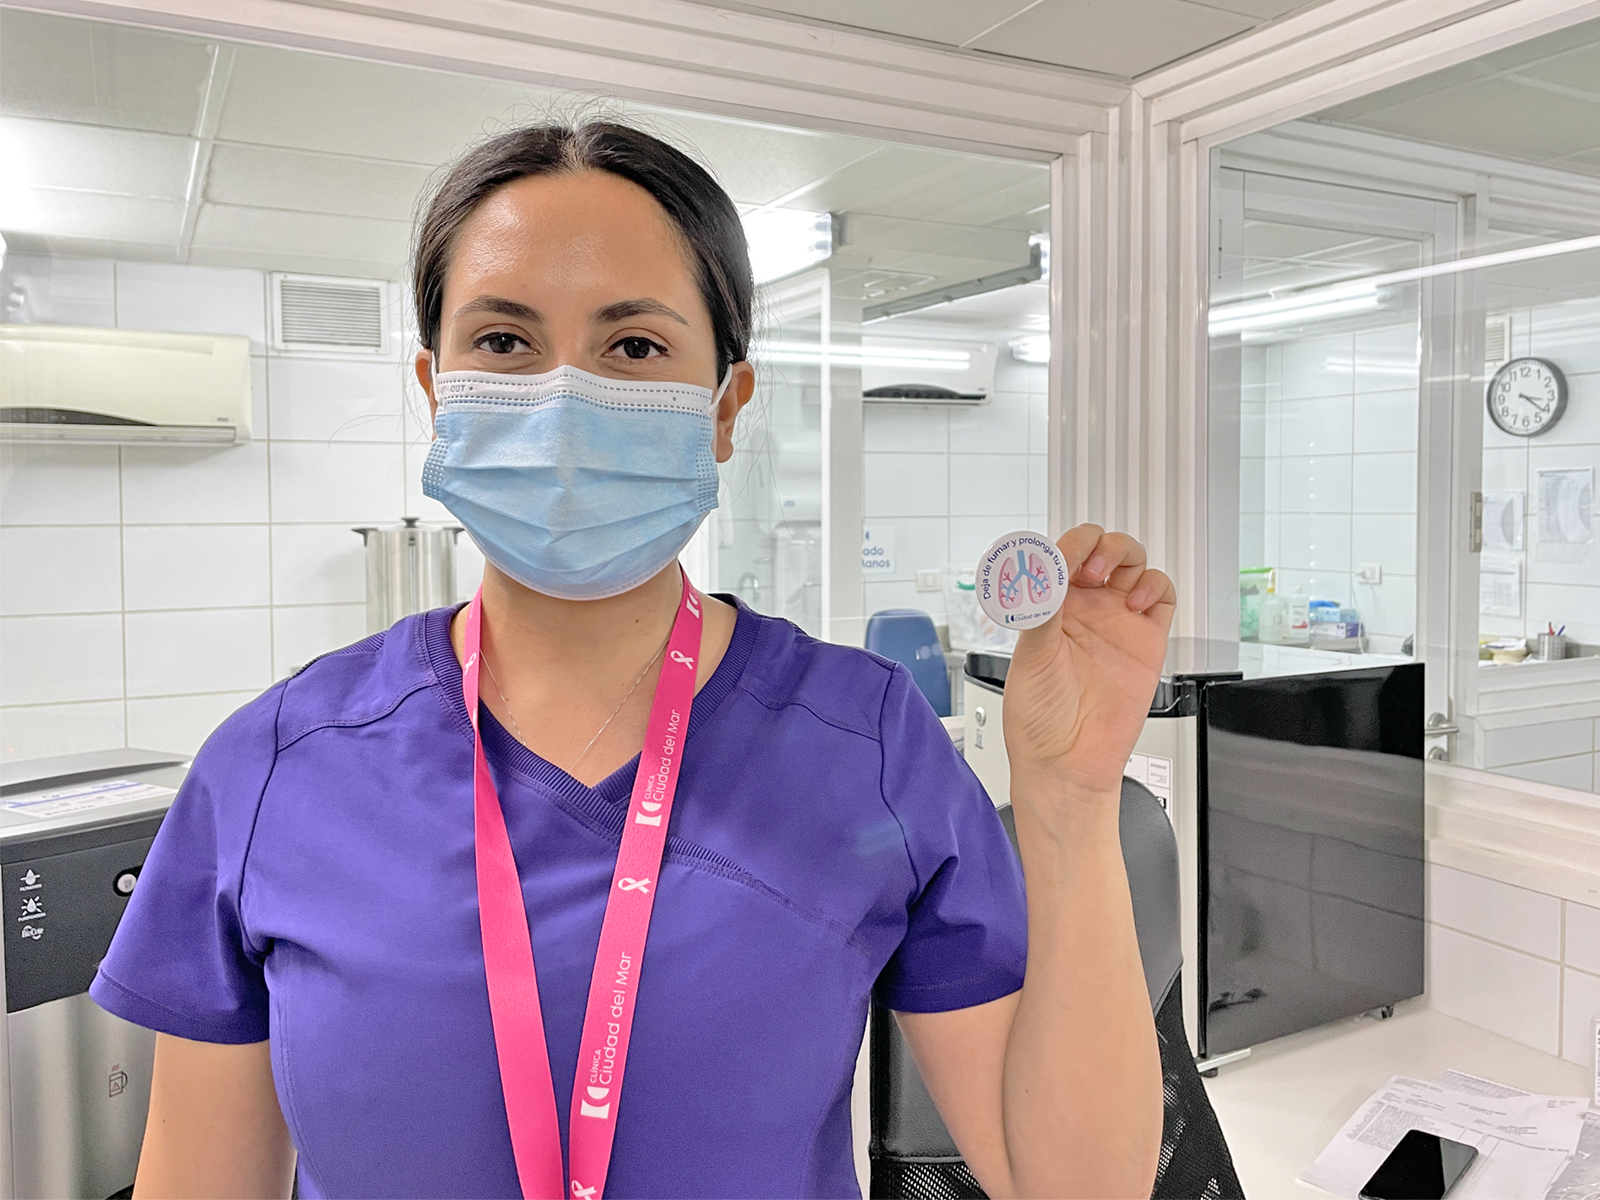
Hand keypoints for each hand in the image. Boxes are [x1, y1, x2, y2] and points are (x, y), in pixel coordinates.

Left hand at [1001, 526, 1175, 814]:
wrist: (1068, 761)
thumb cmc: (1038, 717)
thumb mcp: (1030, 655)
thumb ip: (1040, 608)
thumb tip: (1043, 570)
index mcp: (1047, 607)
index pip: (1060, 555)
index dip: (1064, 545)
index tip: (1062, 555)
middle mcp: (1081, 609)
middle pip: (1099, 548)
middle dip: (1097, 543)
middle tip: (1088, 565)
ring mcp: (1114, 621)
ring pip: (1131, 563)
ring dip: (1124, 555)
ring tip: (1109, 576)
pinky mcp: (1146, 639)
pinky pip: (1160, 594)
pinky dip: (1153, 584)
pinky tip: (1136, 601)